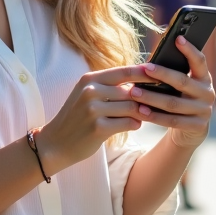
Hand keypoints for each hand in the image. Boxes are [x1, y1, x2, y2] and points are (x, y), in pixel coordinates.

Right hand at [37, 64, 153, 175]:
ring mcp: (93, 109)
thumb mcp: (87, 95)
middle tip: (155, 103)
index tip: (160, 74)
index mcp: (89, 79)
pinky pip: (129, 123)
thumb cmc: (77, 118)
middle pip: (131, 90)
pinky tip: (133, 125)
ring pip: (132, 107)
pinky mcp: (98, 128)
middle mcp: (90, 91)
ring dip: (141, 113)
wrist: (55, 143)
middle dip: (145, 98)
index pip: (123, 71)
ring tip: (141, 116)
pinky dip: (135, 124)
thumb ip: (110, 87)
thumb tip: (142, 82)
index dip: (144, 73)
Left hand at [134, 35, 215, 149]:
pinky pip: (172, 121)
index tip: (178, 38)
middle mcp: (207, 93)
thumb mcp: (181, 85)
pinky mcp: (197, 127)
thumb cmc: (180, 98)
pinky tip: (140, 111)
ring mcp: (204, 111)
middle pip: (183, 82)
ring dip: (152, 97)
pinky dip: (154, 116)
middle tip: (144, 68)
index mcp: (204, 78)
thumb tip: (149, 62)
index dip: (190, 50)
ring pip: (174, 103)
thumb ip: (173, 73)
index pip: (200, 61)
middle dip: (162, 74)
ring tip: (134, 92)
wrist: (191, 129)